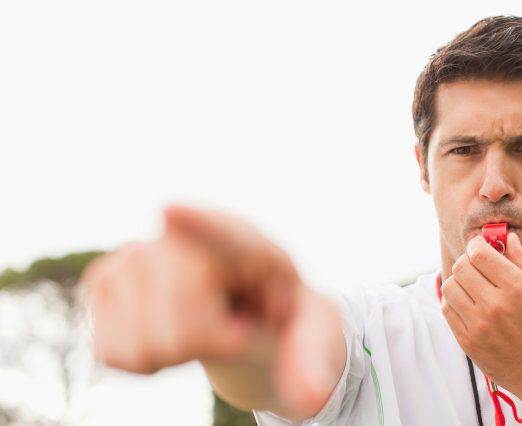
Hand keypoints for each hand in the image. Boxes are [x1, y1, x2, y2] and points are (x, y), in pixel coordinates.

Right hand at [80, 205, 342, 417]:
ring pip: (145, 339)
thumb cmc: (282, 320)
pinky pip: (111, 351)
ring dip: (178, 352)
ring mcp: (139, 254)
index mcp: (251, 244)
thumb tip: (308, 397)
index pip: (226, 236)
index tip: (171, 212)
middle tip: (236, 331)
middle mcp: (189, 237)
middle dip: (212, 340)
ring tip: (201, 329)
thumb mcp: (316, 334)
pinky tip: (168, 335)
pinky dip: (143, 362)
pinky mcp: (103, 282)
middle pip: (183, 313)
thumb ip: (316, 360)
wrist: (246, 317)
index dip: (199, 224)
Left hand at [440, 232, 521, 399]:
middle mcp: (495, 305)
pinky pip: (447, 309)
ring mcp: (478, 325)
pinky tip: (469, 303)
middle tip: (477, 265)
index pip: (479, 254)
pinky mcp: (467, 341)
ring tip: (472, 285)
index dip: (476, 244)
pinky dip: (454, 301)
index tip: (480, 245)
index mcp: (517, 289)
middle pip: (460, 267)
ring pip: (449, 286)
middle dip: (468, 261)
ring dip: (458, 281)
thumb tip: (509, 238)